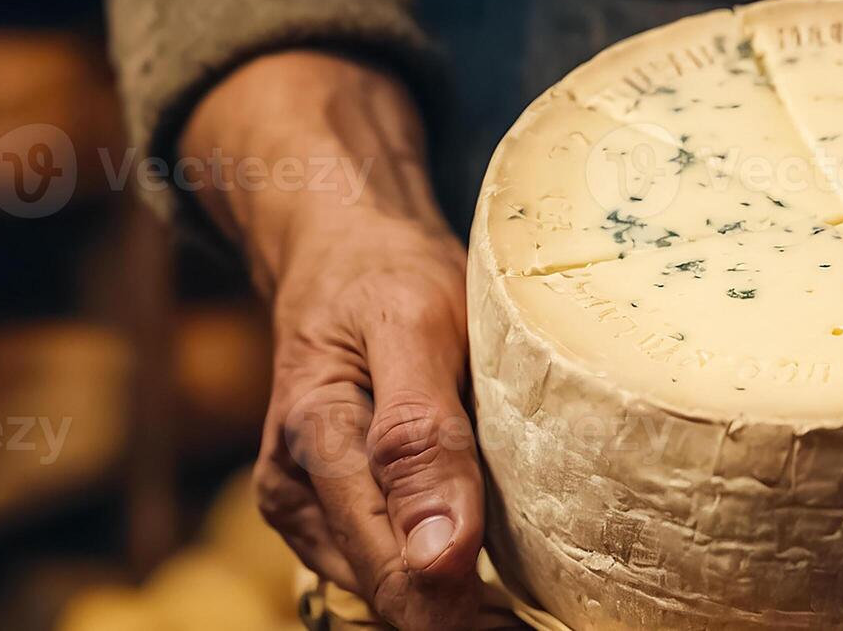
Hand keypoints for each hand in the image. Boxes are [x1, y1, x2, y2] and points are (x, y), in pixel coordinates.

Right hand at [182, 52, 488, 628]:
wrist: (340, 249)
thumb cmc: (386, 275)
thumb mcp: (415, 328)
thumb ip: (420, 439)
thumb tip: (440, 556)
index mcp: (317, 443)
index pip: (395, 574)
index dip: (466, 616)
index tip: (532, 624)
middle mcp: (296, 490)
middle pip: (391, 597)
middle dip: (466, 617)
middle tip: (545, 620)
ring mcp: (306, 506)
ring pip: (388, 590)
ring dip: (455, 603)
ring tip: (530, 599)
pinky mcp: (324, 510)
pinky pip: (385, 565)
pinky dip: (439, 577)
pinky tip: (489, 571)